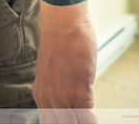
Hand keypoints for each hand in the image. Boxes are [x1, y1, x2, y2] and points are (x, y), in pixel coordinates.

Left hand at [32, 0, 97, 122]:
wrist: (63, 23)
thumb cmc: (60, 40)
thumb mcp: (54, 70)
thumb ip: (60, 87)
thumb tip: (73, 97)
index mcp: (41, 94)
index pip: (51, 122)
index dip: (64, 123)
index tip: (73, 120)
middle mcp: (49, 99)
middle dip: (74, 123)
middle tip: (83, 119)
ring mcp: (63, 97)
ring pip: (74, 123)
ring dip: (83, 121)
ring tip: (90, 119)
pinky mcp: (79, 90)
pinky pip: (87, 116)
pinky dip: (93, 119)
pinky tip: (96, 118)